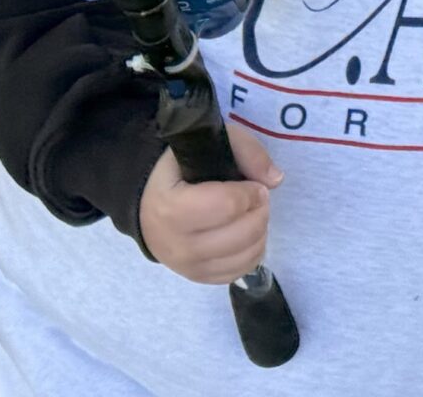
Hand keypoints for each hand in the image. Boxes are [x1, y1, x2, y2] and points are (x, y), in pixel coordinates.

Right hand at [137, 123, 281, 284]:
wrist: (147, 204)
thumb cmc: (180, 171)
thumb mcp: (209, 144)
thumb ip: (246, 151)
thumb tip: (275, 179)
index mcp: (172, 207)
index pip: (229, 205)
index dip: (251, 192)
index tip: (252, 184)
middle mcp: (177, 244)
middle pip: (243, 233)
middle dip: (260, 211)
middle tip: (255, 199)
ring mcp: (186, 266)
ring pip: (246, 256)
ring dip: (260, 231)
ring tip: (250, 215)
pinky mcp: (197, 278)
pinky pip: (239, 272)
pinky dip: (252, 253)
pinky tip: (246, 235)